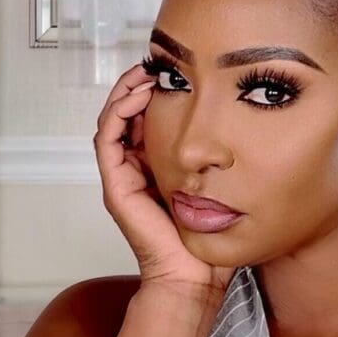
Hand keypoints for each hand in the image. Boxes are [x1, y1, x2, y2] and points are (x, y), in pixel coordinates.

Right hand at [93, 63, 234, 297]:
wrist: (194, 272)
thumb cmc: (207, 232)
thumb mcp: (213, 180)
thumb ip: (212, 156)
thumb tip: (231, 122)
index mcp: (154, 164)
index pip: (144, 118)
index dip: (152, 91)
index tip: (172, 70)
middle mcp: (134, 167)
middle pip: (125, 114)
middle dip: (136, 85)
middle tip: (155, 64)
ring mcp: (122, 176)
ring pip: (112, 122)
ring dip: (125, 93)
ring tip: (146, 73)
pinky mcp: (116, 186)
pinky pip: (106, 141)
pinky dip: (118, 114)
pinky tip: (139, 97)